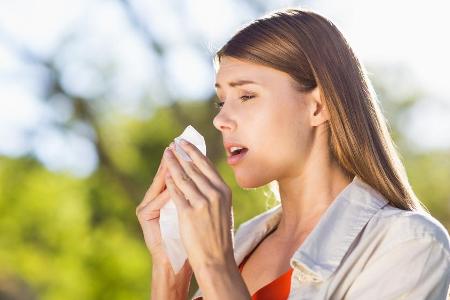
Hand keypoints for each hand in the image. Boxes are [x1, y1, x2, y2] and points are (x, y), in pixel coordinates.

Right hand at [136, 144, 191, 271]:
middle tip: (180, 144)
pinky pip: (156, 199)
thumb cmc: (189, 238)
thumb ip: (192, 194)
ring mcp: (146, 206)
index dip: (183, 160)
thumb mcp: (192, 213)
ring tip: (175, 157)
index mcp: (164, 198)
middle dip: (175, 160)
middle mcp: (153, 199)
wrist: (176, 262)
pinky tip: (172, 179)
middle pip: (165, 175)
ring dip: (168, 171)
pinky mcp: (144, 215)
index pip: (174, 174)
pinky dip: (166, 191)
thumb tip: (206, 173)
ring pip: (159, 184)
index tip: (190, 145)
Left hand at [163, 140, 234, 270]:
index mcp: (225, 191)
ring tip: (166, 155)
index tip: (185, 143)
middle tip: (173, 144)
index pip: (207, 166)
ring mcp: (202, 203)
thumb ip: (216, 193)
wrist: (217, 260)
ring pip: (184, 177)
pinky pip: (176, 193)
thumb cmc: (220, 236)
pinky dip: (169, 183)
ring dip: (173, 164)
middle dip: (182, 154)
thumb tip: (205, 178)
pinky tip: (165, 175)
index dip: (194, 152)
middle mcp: (215, 194)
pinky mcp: (188, 213)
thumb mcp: (224, 209)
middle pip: (194, 168)